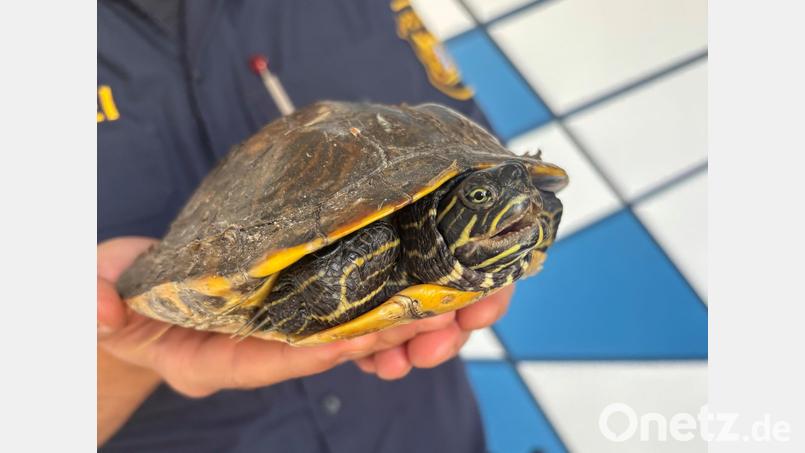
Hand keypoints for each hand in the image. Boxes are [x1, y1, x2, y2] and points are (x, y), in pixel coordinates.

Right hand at [99, 237, 509, 396]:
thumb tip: (100, 302)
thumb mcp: (103, 300)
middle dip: (377, 337)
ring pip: (344, 332)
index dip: (316, 349)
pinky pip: (340, 308)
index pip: (273, 356)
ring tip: (443, 303)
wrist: (136, 300)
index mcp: (217, 355)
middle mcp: (258, 345)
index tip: (360, 340)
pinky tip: (413, 282)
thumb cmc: (119, 301)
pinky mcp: (289, 302)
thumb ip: (103, 304)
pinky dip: (376, 298)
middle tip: (430, 318)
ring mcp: (277, 326)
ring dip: (392, 320)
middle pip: (326, 347)